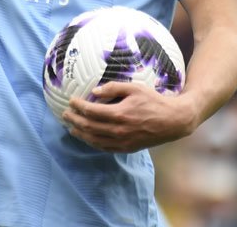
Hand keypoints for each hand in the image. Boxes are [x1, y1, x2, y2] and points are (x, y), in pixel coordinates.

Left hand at [63, 82, 198, 152]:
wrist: (172, 121)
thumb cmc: (153, 101)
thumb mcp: (135, 88)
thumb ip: (114, 88)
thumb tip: (94, 92)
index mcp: (119, 114)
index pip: (91, 112)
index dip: (78, 107)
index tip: (71, 101)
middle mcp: (118, 130)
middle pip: (89, 127)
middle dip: (74, 120)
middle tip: (65, 115)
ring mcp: (122, 141)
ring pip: (94, 140)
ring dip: (80, 134)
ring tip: (71, 128)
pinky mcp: (126, 148)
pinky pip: (105, 147)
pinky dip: (93, 143)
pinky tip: (88, 138)